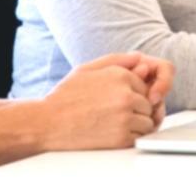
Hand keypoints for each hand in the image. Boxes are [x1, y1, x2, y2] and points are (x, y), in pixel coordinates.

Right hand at [37, 52, 173, 149]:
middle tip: (113, 114)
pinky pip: (141, 136)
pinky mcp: (121, 137)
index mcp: (120, 76)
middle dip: (137, 109)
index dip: (132, 94)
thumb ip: (116, 60)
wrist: (47, 123)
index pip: (145, 85)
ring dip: (137, 124)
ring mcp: (125, 117)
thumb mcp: (87, 69)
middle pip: (148, 103)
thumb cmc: (65, 97)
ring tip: (113, 124)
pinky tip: (114, 133)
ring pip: (148, 121)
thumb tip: (140, 58)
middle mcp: (126, 95)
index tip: (115, 101)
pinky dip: (132, 136)